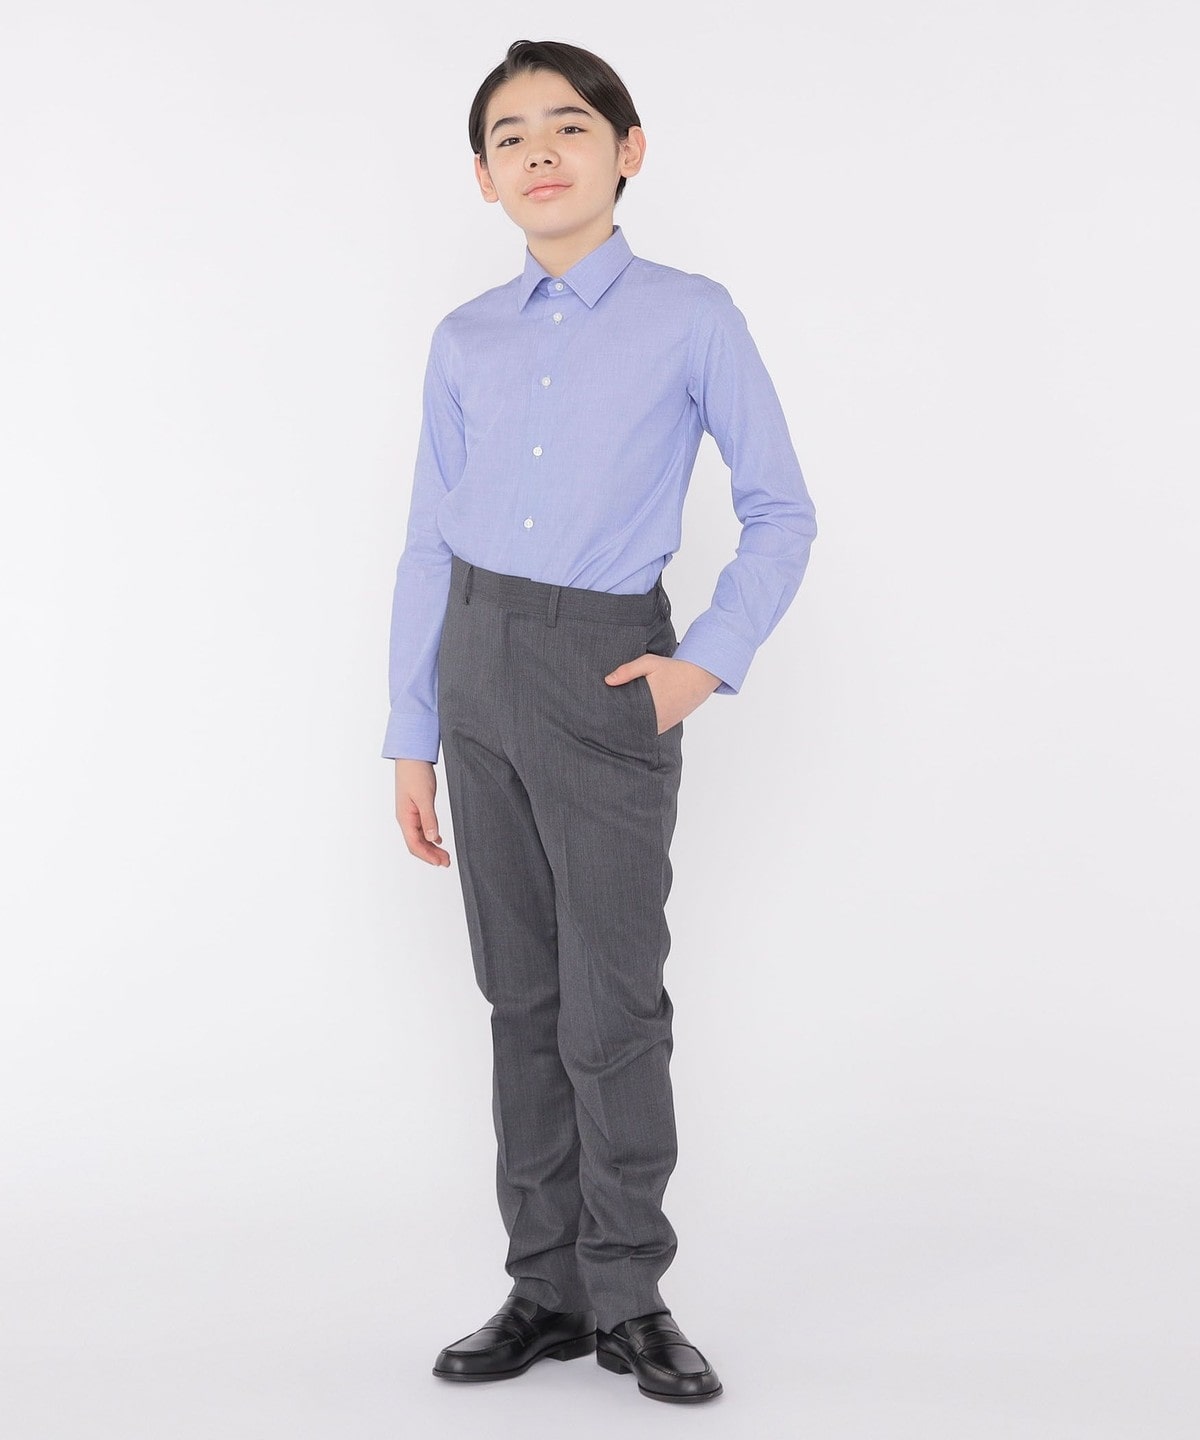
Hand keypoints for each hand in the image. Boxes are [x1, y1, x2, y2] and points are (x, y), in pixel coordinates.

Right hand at [394, 758, 450, 866]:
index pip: (414, 844)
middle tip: (447, 862)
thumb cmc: (415, 774)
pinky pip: (422, 827)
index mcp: (405, 818)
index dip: (427, 856)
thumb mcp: (425, 797)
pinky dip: (430, 836)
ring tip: (444, 855)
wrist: (412, 756)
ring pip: (420, 837)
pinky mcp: (415, 808)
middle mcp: (405, 818)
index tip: (440, 863)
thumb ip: (429, 818)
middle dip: (431, 855)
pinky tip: (439, 839)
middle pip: (417, 844)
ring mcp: (410, 814)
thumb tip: (433, 839)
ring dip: (431, 847)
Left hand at [603, 655, 721, 732]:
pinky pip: (650, 731)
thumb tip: (607, 680)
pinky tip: (631, 725)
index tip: (600, 716)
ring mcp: (663, 723)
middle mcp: (656, 716)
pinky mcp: (668, 725)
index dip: (612, 716)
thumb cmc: (673, 668)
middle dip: (618, 723)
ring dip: (630, 727)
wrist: (699, 677)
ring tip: (613, 725)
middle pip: (630, 725)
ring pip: (640, 730)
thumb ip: (628, 671)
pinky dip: (641, 729)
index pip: (624, 714)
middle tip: (601, 723)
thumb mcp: (649, 663)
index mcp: (650, 701)